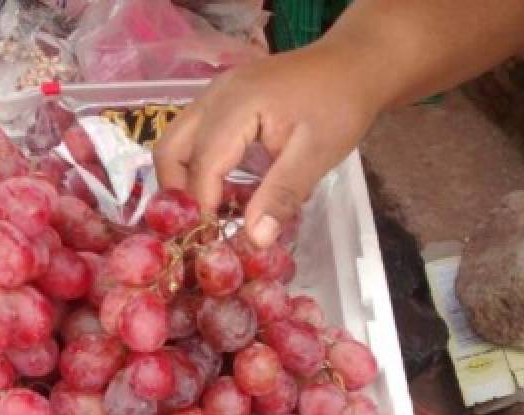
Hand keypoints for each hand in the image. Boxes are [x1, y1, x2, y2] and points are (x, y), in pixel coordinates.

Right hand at [154, 39, 385, 246]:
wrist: (354, 65)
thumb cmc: (340, 106)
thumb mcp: (317, 154)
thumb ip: (283, 194)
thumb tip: (255, 240)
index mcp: (236, 105)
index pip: (202, 165)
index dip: (203, 207)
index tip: (212, 242)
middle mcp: (215, 95)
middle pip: (170, 150)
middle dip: (179, 194)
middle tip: (203, 228)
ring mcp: (214, 94)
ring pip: (176, 142)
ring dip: (185, 181)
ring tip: (213, 213)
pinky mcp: (220, 99)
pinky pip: (193, 136)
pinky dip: (198, 166)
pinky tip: (225, 189)